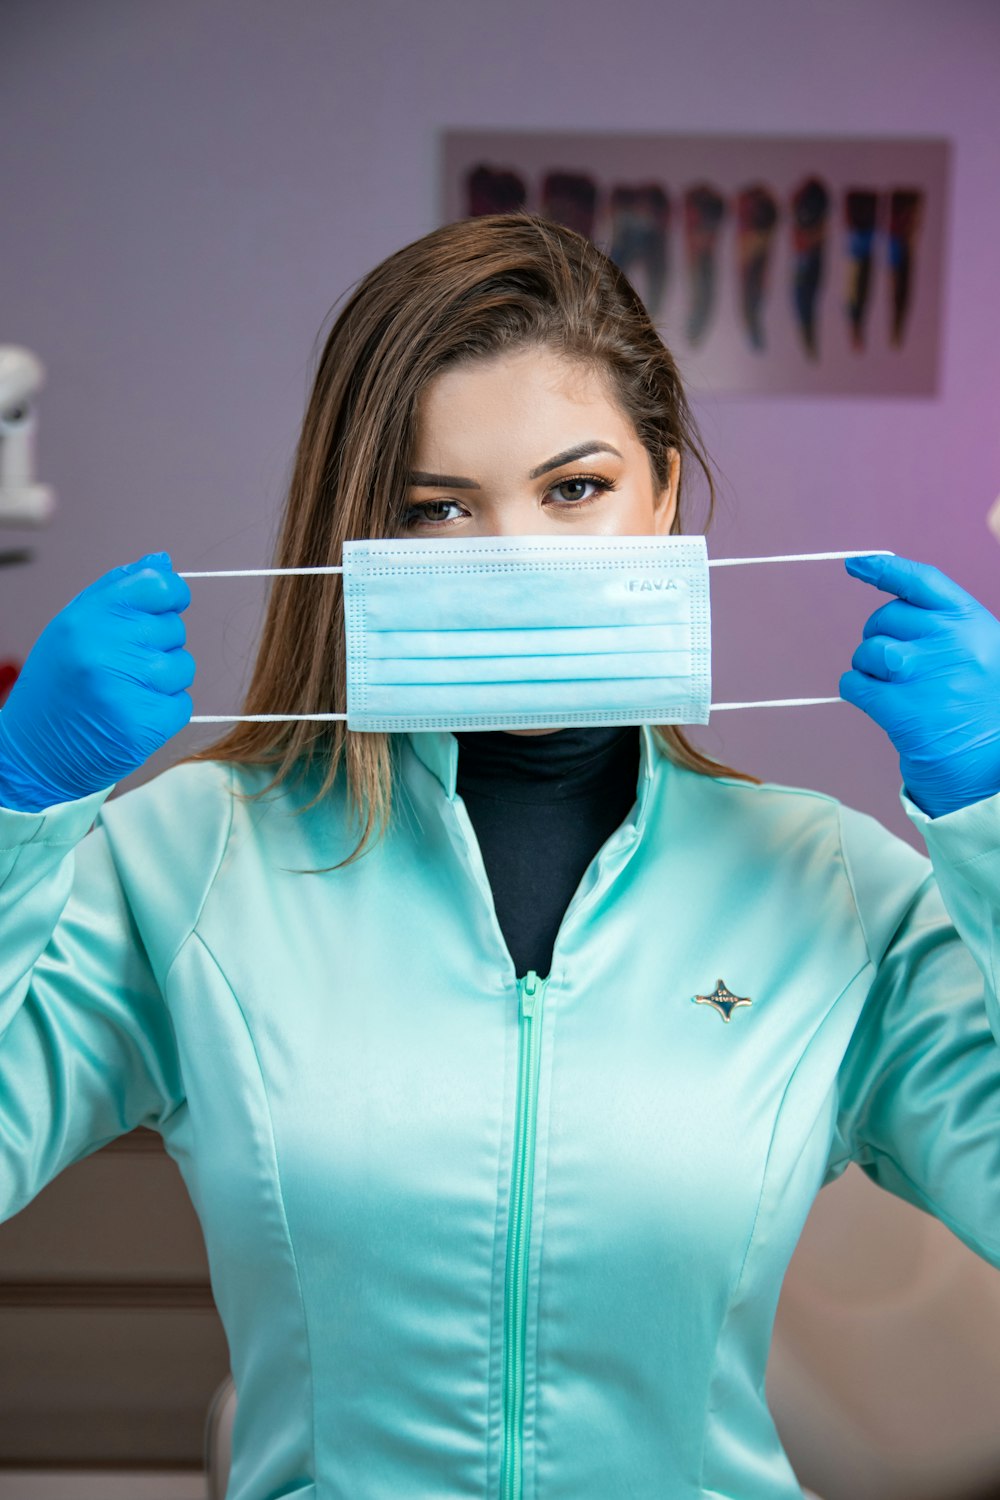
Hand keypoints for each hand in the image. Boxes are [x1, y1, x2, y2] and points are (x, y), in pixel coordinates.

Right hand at [0, 552, 194, 811]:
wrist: (32, 753)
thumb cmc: (57, 683)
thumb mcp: (73, 625)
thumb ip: (119, 590)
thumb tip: (164, 564)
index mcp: (87, 619)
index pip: (157, 586)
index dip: (172, 594)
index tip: (169, 604)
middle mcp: (105, 651)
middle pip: (173, 629)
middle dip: (159, 644)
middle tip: (124, 664)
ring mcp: (125, 691)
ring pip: (183, 667)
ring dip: (164, 679)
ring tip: (127, 690)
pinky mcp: (143, 728)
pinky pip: (182, 704)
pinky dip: (165, 709)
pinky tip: (133, 713)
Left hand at [840, 553, 999, 817]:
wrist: (992, 768)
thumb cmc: (985, 708)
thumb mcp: (985, 653)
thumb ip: (947, 627)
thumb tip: (893, 604)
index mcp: (973, 622)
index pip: (921, 581)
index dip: (883, 569)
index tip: (854, 565)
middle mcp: (950, 641)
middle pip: (885, 618)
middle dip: (879, 637)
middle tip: (897, 666)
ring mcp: (923, 673)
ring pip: (867, 651)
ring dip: (869, 667)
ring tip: (894, 688)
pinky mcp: (900, 709)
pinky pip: (854, 684)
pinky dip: (857, 691)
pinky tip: (880, 704)